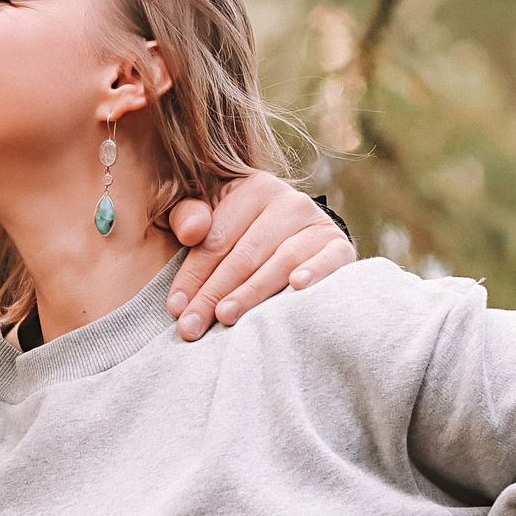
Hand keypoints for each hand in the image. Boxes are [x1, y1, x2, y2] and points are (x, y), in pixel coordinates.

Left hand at [168, 174, 355, 341]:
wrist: (294, 238)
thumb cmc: (238, 234)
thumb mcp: (209, 217)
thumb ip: (188, 217)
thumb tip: (192, 231)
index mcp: (251, 188)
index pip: (216, 239)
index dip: (193, 275)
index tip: (176, 308)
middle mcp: (287, 201)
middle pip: (244, 255)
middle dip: (214, 294)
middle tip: (193, 326)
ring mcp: (316, 222)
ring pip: (280, 261)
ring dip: (252, 292)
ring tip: (227, 317)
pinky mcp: (339, 245)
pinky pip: (329, 259)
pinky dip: (315, 272)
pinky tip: (298, 287)